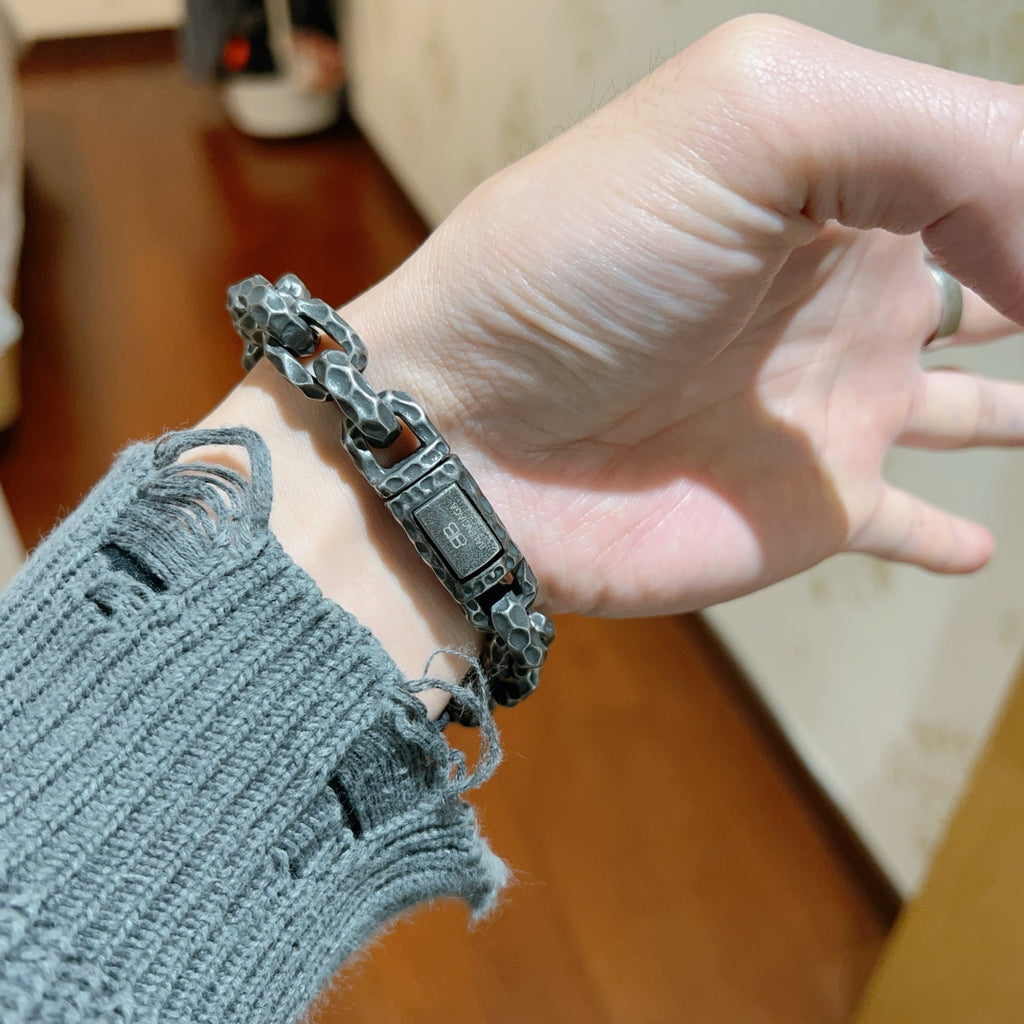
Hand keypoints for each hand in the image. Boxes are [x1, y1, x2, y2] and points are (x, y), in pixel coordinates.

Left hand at [351, 14, 1023, 618]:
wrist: (468, 429)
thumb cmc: (578, 267)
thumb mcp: (746, 122)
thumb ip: (939, 145)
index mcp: (835, 184)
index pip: (990, 163)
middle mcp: (840, 292)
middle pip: (994, 280)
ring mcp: (825, 408)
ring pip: (965, 405)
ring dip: (1019, 410)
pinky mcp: (804, 510)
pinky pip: (901, 523)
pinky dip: (941, 534)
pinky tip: (973, 545)